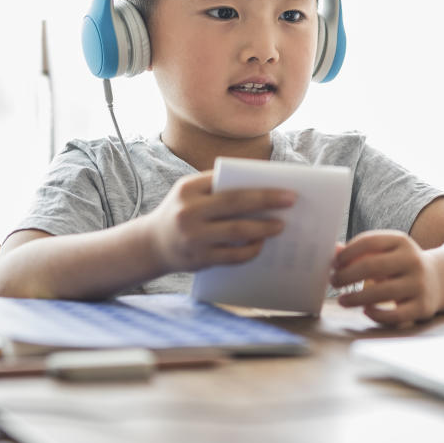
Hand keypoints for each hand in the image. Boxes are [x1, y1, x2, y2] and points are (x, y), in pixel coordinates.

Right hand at [147, 171, 295, 272]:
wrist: (152, 245)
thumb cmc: (181, 212)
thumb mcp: (190, 193)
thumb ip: (217, 188)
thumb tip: (262, 188)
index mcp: (188, 188)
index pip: (228, 183)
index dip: (259, 186)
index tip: (285, 188)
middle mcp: (188, 211)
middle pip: (235, 204)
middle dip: (267, 201)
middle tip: (291, 201)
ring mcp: (193, 237)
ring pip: (237, 231)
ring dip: (263, 228)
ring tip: (280, 225)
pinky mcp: (199, 259)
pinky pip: (233, 255)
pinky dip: (250, 249)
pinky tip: (261, 243)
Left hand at [330, 231, 443, 326]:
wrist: (440, 279)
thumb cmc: (401, 265)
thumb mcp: (386, 252)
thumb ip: (360, 251)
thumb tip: (333, 250)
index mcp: (401, 241)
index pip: (369, 241)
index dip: (347, 253)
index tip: (334, 263)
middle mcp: (412, 260)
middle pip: (372, 266)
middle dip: (347, 275)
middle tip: (334, 281)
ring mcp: (419, 284)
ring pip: (381, 293)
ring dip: (356, 298)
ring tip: (343, 300)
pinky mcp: (422, 307)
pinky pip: (395, 315)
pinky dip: (377, 314)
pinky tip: (365, 311)